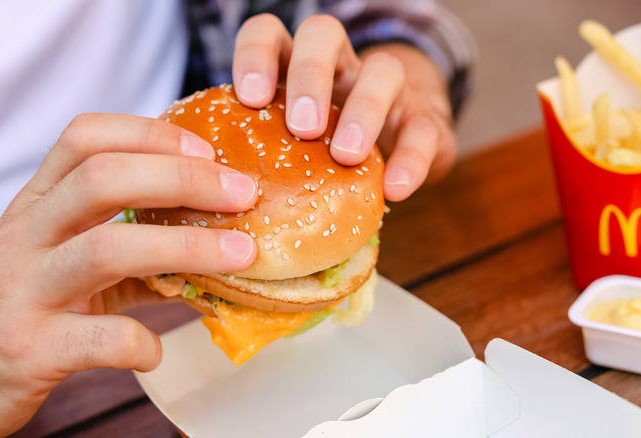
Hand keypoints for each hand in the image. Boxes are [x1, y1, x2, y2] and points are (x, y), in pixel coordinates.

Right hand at [0, 114, 257, 436]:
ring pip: (106, 249)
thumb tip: (229, 234)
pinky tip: (160, 349)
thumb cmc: (39, 305)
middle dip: (184, 180)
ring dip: (186, 248)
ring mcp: (23, 289)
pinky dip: (138, 341)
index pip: (85, 138)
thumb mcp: (78, 257)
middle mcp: (25, 235)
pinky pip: (95, 337)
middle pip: (102, 180)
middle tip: (244, 195)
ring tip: (240, 256)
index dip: (150, 134)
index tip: (208, 151)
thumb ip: (140, 241)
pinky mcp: (31, 347)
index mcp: (40, 203)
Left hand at [232, 14, 456, 201]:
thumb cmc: (326, 151)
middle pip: (324, 36)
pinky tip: (395, 189)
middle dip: (310, 76)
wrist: (400, 145)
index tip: (250, 98)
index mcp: (296, 67)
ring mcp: (387, 90)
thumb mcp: (290, 147)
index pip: (269, 35)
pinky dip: (410, 159)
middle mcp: (341, 66)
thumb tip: (215, 202)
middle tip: (302, 127)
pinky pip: (424, 130)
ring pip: (383, 69)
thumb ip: (260, 158)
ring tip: (346, 155)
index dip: (256, 56)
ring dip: (363, 109)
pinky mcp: (424, 121)